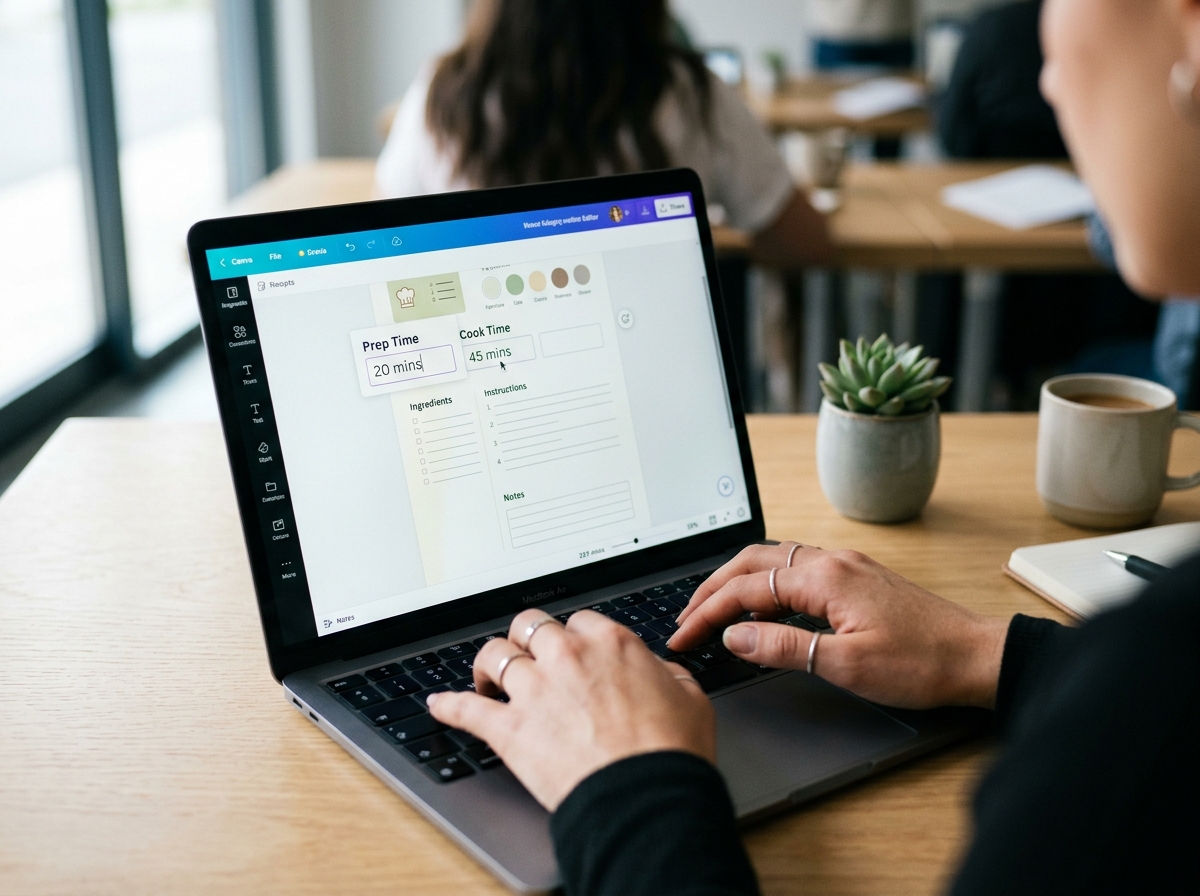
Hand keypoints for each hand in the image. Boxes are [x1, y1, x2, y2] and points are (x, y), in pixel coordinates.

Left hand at [427, 609, 714, 810]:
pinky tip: (439, 706)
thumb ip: (667, 674)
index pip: (578, 621)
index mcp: (609, 643)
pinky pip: (467, 710)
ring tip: (487, 677)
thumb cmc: (671, 751)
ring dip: (488, 665)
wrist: (645, 795)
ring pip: (494, 655)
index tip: (573, 650)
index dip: (574, 636)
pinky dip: (449, 706)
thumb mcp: (690, 697)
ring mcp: (533, 690)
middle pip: (530, 625)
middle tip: (528, 653)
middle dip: (527, 637)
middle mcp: (566, 657)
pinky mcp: (509, 730)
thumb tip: (659, 672)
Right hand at [669, 544, 1008, 709]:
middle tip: (685, 619)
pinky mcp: (857, 577)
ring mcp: (846, 565)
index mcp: (825, 577)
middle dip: (712, 589)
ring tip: (712, 609)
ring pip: (773, 559)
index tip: (682, 636)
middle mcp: (832, 560)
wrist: (977, 656)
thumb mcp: (846, 665)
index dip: (707, 613)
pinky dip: (764, 582)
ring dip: (737, 581)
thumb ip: (784, 647)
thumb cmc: (922, 662)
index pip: (746, 588)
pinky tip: (761, 604)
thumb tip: (735, 637)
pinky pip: (795, 567)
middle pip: (752, 562)